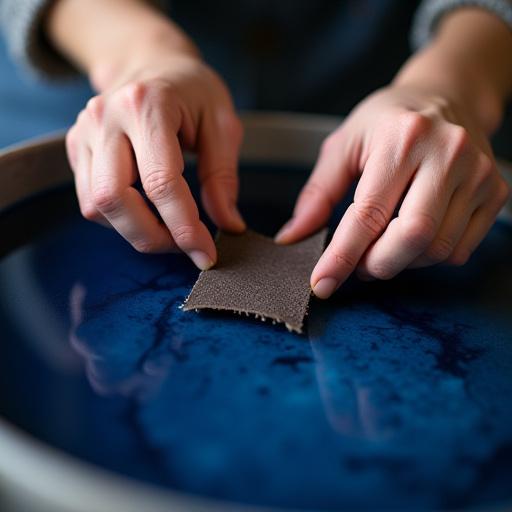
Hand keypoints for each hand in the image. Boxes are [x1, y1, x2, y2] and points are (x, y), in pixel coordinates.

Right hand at [66, 51, 244, 269]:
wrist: (152, 63)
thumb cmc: (193, 92)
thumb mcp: (223, 124)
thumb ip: (223, 177)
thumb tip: (228, 225)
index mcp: (147, 105)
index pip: (160, 183)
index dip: (184, 228)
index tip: (206, 255)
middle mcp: (106, 117)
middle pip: (114, 199)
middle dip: (153, 237)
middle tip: (186, 246)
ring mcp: (85, 132)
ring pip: (96, 206)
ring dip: (135, 232)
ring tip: (170, 230)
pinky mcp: (77, 147)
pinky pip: (90, 201)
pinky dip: (120, 219)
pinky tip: (147, 212)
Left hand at [275, 86, 509, 297]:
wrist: (447, 97)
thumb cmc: (388, 122)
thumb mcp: (344, 145)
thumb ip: (317, 192)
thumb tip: (293, 236)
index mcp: (402, 137)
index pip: (369, 213)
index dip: (342, 256)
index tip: (322, 283)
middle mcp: (447, 152)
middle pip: (413, 237)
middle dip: (377, 265)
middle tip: (357, 266)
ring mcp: (478, 173)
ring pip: (437, 249)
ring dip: (401, 262)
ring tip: (381, 247)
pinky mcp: (495, 192)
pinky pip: (459, 249)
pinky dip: (427, 258)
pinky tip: (411, 238)